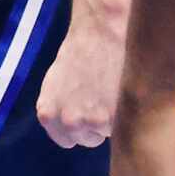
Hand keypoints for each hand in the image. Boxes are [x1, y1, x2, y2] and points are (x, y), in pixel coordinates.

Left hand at [36, 12, 122, 148]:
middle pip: (88, 139)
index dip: (80, 128)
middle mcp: (68, 122)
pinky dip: (125, 113)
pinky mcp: (115, 117)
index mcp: (48, 115)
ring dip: (113, 119)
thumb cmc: (77, 55)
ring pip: (107, 132)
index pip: (67, 140)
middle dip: (96, 125)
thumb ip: (57, 110)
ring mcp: (92, 122)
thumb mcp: (54, 85)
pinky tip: (121, 92)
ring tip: (111, 93)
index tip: (88, 114)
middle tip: (103, 100)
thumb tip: (67, 129)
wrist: (98, 35)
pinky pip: (123, 125)